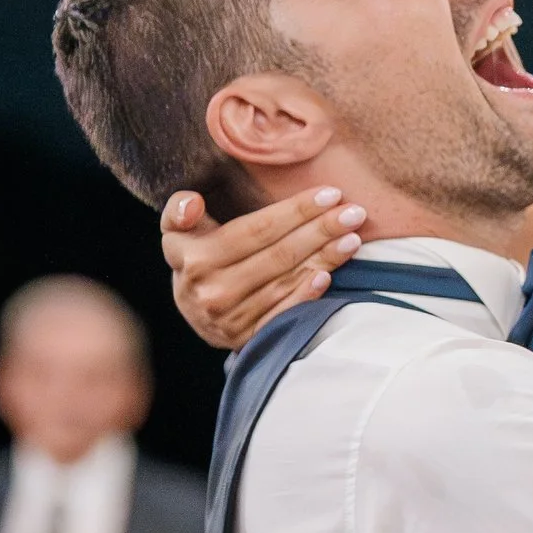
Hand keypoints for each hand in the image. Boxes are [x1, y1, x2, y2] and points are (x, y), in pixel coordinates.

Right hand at [161, 188, 363, 350]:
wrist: (192, 310)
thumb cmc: (194, 256)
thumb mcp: (177, 232)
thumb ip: (179, 212)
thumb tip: (191, 203)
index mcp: (195, 259)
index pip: (256, 229)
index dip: (296, 211)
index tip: (330, 194)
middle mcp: (212, 291)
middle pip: (279, 254)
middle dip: (321, 230)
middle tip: (355, 213)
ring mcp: (229, 319)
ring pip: (286, 282)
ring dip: (324, 258)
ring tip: (353, 238)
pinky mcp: (245, 338)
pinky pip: (283, 313)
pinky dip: (306, 295)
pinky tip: (328, 275)